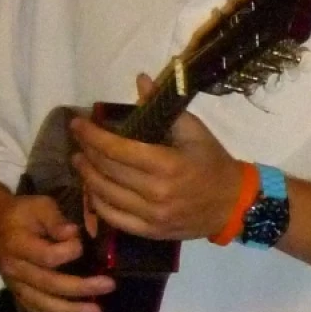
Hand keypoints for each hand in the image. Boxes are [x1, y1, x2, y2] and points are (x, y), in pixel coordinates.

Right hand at [0, 179, 108, 311]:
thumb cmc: (22, 213)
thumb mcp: (39, 206)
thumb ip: (56, 219)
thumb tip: (73, 233)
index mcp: (18, 243)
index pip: (46, 256)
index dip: (68, 252)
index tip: (82, 244)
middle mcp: (14, 268)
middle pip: (48, 284)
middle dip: (80, 288)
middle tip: (109, 286)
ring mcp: (15, 285)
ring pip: (42, 304)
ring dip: (71, 311)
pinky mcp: (18, 294)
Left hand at [72, 77, 244, 242]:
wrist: (233, 204)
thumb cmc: (213, 163)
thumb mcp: (194, 130)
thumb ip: (163, 106)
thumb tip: (140, 80)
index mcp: (167, 164)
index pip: (117, 149)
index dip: (93, 135)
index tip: (78, 124)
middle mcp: (156, 193)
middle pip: (107, 171)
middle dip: (87, 152)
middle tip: (78, 140)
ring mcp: (152, 216)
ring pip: (105, 195)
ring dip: (87, 176)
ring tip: (80, 162)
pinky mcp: (151, 232)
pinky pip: (114, 219)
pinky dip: (98, 203)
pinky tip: (93, 190)